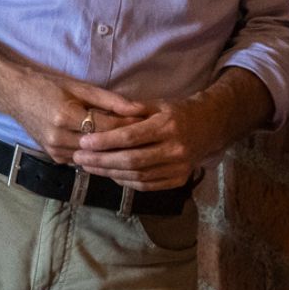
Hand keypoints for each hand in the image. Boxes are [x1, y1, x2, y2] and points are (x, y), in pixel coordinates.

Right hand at [1, 71, 151, 163]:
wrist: (14, 95)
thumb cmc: (47, 85)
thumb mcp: (79, 87)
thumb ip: (109, 100)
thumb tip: (139, 109)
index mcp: (66, 116)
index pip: (107, 126)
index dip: (129, 125)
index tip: (148, 122)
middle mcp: (59, 137)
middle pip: (103, 145)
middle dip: (126, 140)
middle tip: (148, 136)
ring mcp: (55, 150)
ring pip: (95, 156)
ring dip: (114, 151)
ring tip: (134, 144)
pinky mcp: (55, 158)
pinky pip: (83, 159)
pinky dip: (98, 155)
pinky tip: (112, 150)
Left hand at [71, 94, 226, 189]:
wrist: (209, 127)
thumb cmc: (176, 112)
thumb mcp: (156, 104)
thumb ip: (131, 110)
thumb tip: (101, 114)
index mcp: (167, 126)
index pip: (130, 137)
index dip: (105, 142)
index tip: (83, 142)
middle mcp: (175, 149)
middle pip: (132, 160)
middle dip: (101, 161)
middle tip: (78, 158)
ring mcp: (179, 167)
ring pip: (138, 176)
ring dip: (109, 173)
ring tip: (88, 167)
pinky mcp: (179, 180)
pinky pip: (148, 185)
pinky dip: (126, 181)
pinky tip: (110, 174)